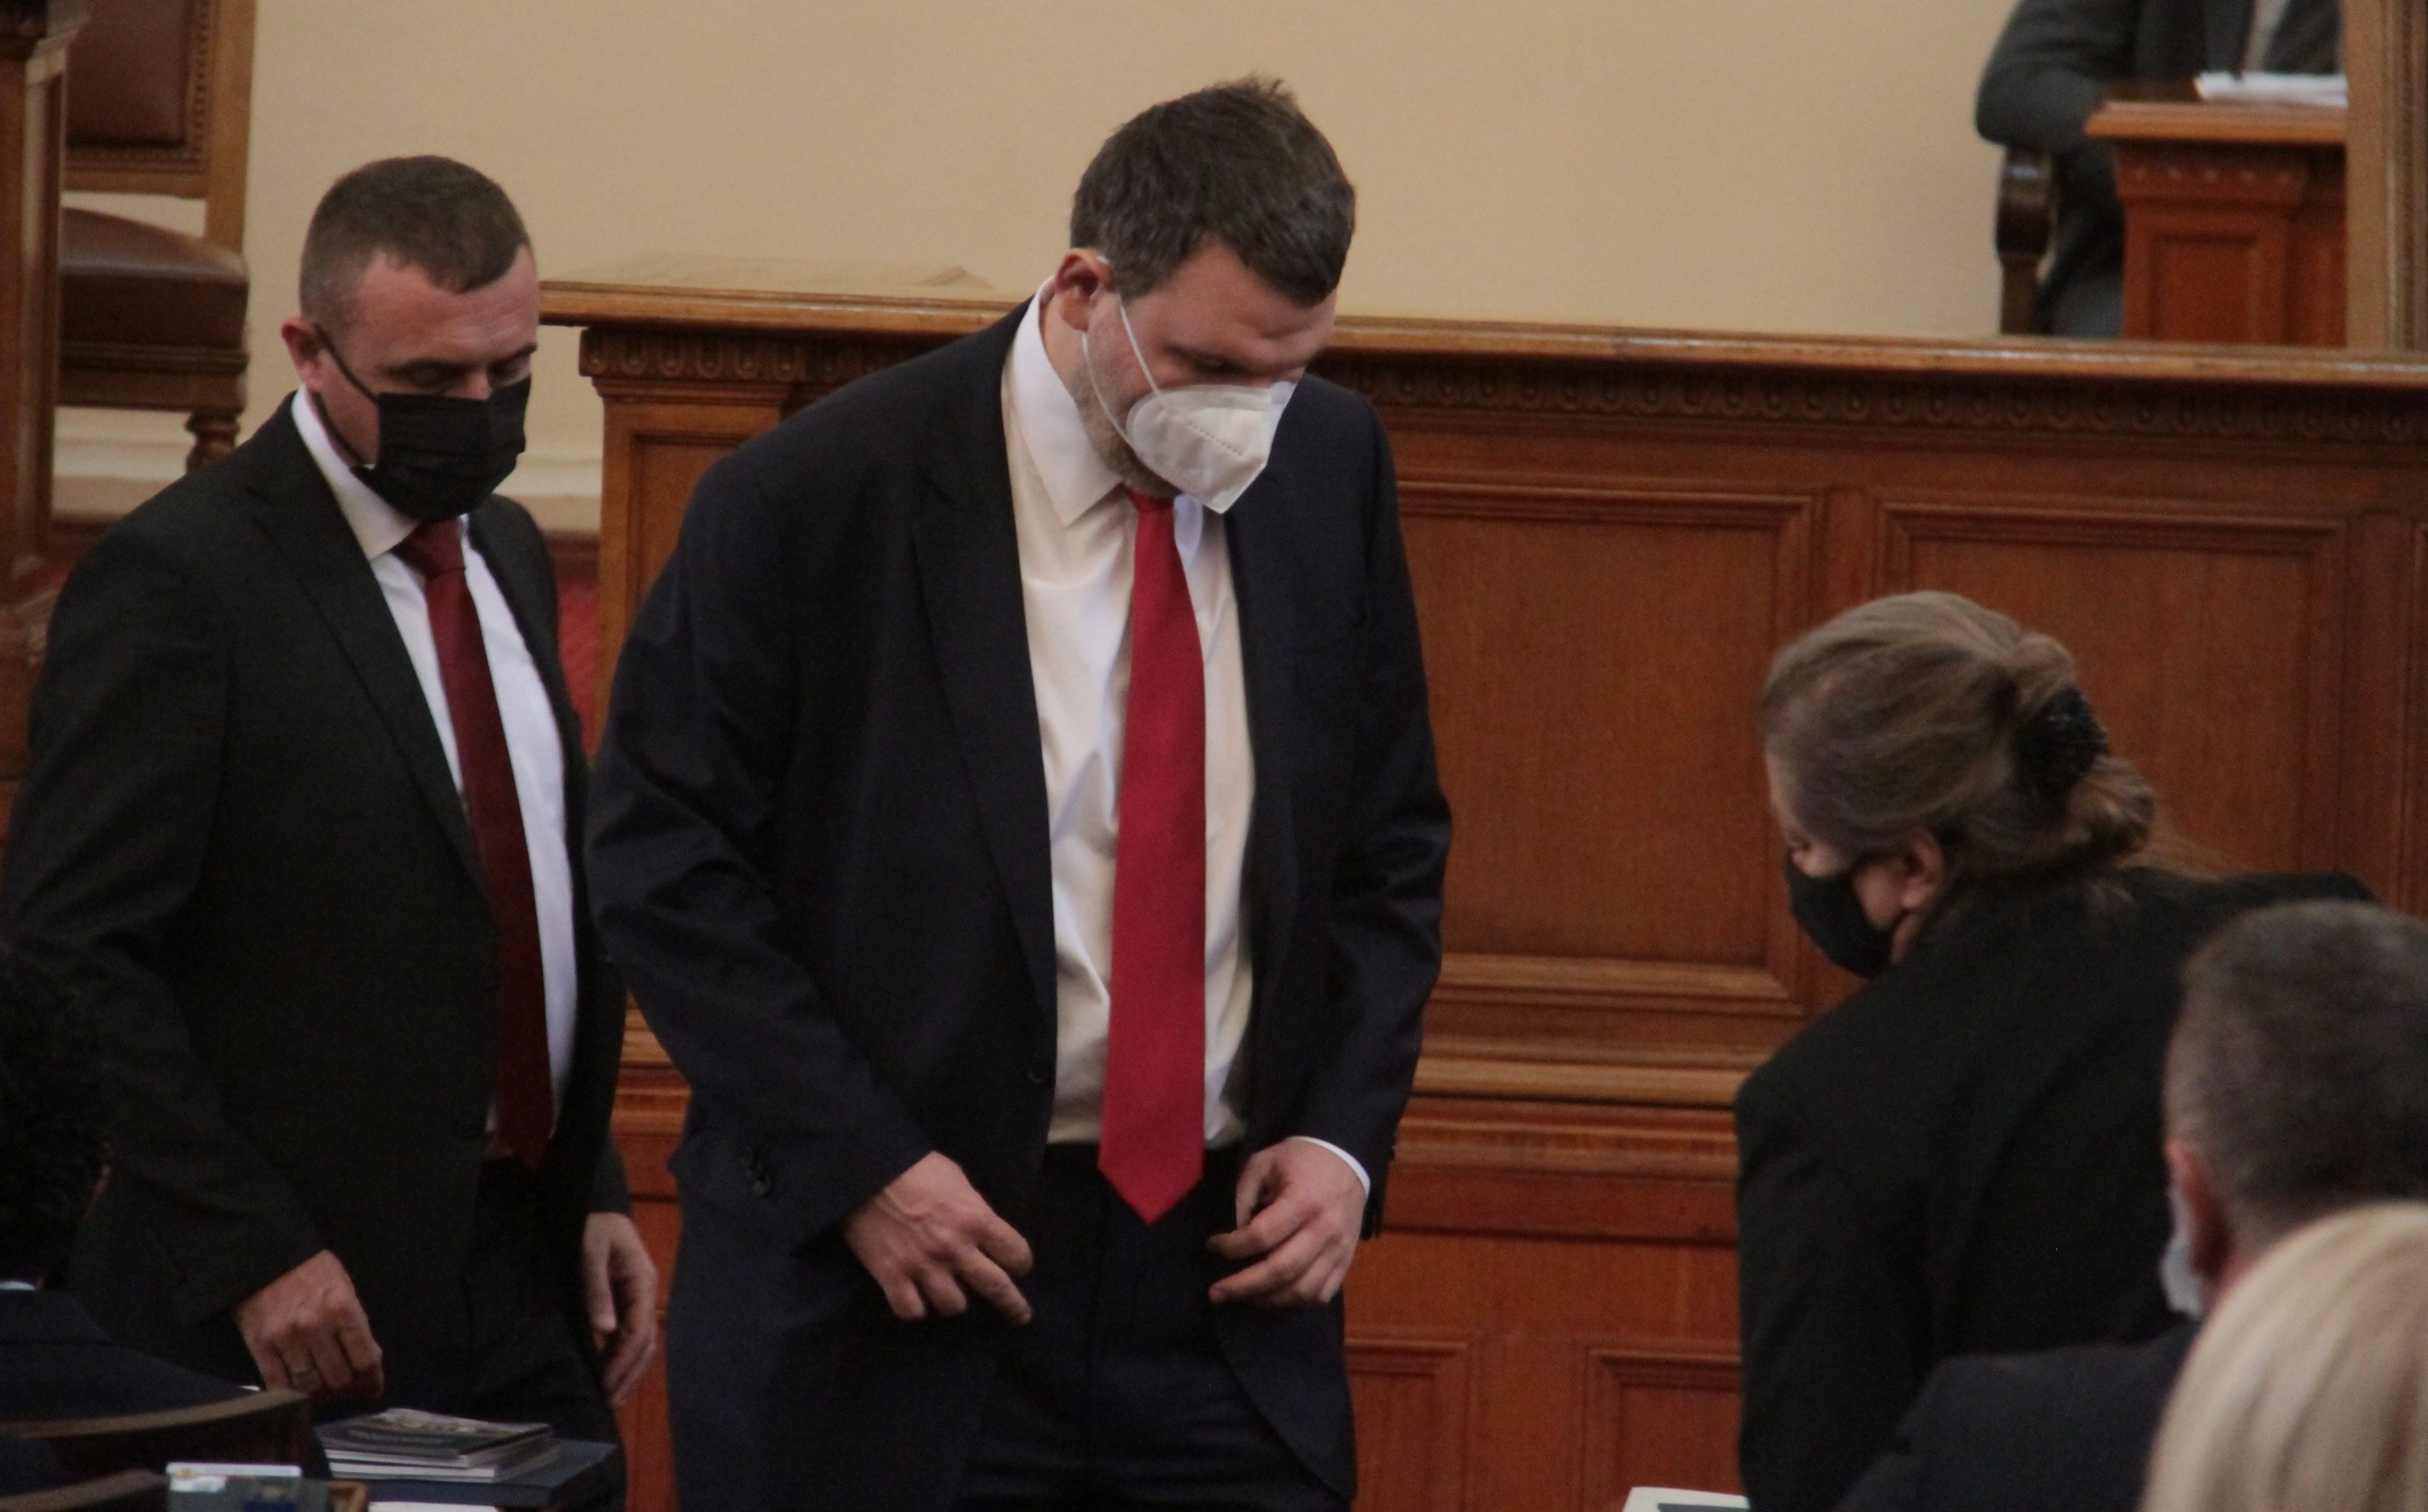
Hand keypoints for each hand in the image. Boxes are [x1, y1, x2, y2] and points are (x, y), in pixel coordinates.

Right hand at [233, 1250, 384, 1403]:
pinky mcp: (261, 1346)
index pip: (365, 1359)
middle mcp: (316, 1326)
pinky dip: (293, 1395)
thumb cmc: (310, 1269)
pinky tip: (301, 1394)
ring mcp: (286, 1338)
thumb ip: (355, 1323)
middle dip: (348, 1390)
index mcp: (343, 1308)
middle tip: (349, 1392)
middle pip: (339, 1378)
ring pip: (309, 1386)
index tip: (373, 1388)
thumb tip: (368, 1360)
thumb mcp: (344, 1287)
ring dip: (322, 1396)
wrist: (264, 1255)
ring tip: (326, 1394)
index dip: (372, 1381)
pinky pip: (278, 1384)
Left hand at [582, 1212, 659, 1407]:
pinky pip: (628, 1335)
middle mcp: (644, 1294)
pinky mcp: (624, 1301)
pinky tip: (608, 1374)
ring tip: (610, 1398)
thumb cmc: (591, 1225)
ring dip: (627, 1371)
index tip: (605, 1384)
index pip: (640, 1331)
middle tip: (609, 1402)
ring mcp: (636, 1298)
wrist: (592, 1206)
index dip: (623, 1360)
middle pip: (646, 1343)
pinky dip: (620, 1358)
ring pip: (640, 1343)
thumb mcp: (589, 1252)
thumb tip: (604, 1330)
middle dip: (629, 1374)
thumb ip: (596, 1289)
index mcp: (641, 1282)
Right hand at [842, 1152, 1033, 1323]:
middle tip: (1020, 1316)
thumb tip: (982, 1232)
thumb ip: (974, 1211)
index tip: (1018, 1268)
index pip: (1016, 1254)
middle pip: (997, 1288)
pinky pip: (912, 1311)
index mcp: (977, 1220)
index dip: (1020, 1263)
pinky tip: (916, 1299)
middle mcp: (956, 1249)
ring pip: (954, 1306)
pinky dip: (915, 1308)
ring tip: (949, 1295)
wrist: (867, 1169)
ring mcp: (924, 1266)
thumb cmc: (917, 1166)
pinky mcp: (892, 1276)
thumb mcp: (959, 1181)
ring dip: (954, 1301)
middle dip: (1014, 1306)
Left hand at [1207, 1140, 1366, 1306]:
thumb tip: (1229, 1236)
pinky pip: (1321, 1295)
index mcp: (1303, 1201)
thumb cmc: (1299, 1161)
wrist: (1346, 1159)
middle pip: (1281, 1271)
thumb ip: (1242, 1198)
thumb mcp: (1262, 1164)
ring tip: (1242, 1296)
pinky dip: (1294, 1302)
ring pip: (1301, 1291)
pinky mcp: (1346, 1261)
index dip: (1232, 1247)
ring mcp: (1339, 1250)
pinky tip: (1272, 1296)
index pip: (1262, 1236)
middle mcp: (1324, 1230)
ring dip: (1267, 1300)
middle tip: (1215, 1293)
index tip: (1212, 1245)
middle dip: (1242, 1287)